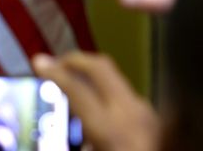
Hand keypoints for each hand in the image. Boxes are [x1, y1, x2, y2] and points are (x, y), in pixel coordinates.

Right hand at [33, 52, 158, 150]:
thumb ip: (82, 144)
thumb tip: (77, 139)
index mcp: (110, 130)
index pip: (76, 87)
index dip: (53, 71)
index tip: (40, 63)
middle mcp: (132, 114)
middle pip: (100, 67)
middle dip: (76, 60)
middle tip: (58, 64)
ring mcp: (151, 116)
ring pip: (119, 83)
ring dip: (96, 80)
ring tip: (78, 92)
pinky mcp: (162, 124)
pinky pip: (131, 102)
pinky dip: (112, 100)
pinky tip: (105, 119)